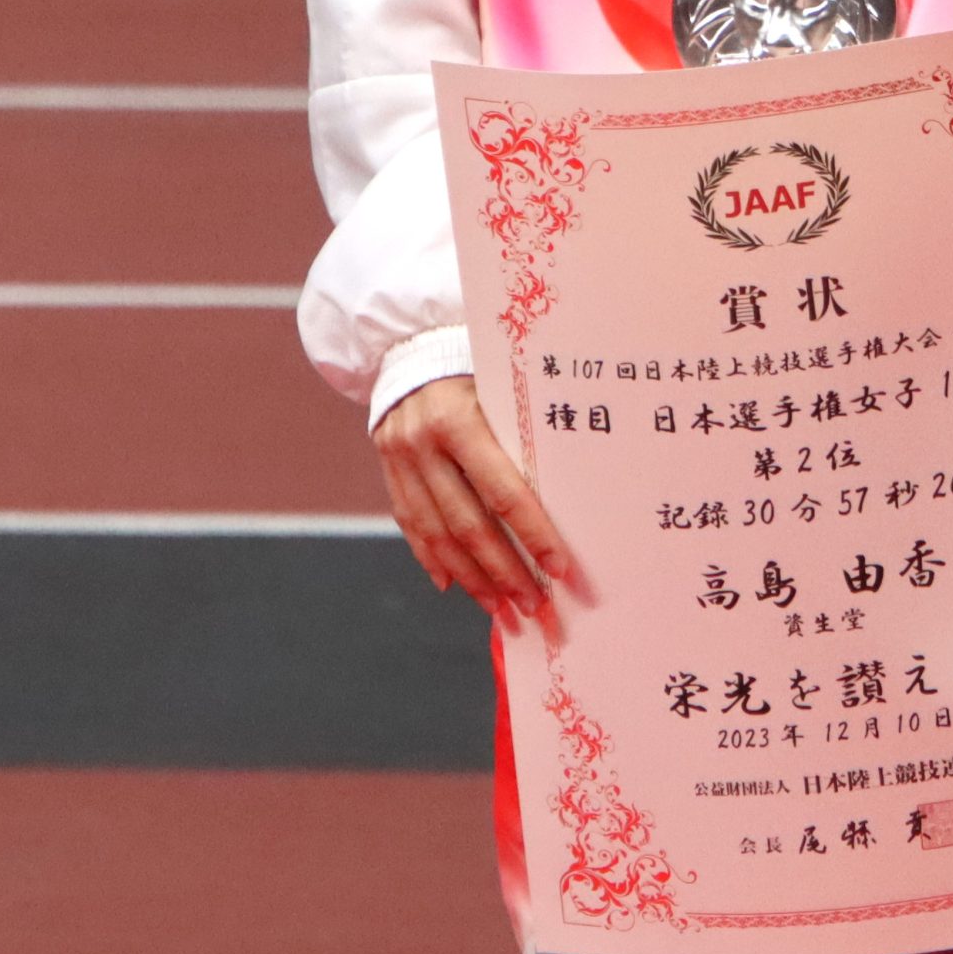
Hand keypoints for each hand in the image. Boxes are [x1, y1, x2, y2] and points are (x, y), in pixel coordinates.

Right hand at [373, 375, 577, 631]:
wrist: (411, 342)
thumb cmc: (474, 362)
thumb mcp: (500, 384)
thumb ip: (521, 432)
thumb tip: (564, 495)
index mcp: (459, 419)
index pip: (503, 493)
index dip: (534, 535)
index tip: (561, 570)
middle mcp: (424, 444)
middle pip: (470, 526)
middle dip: (506, 573)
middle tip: (536, 607)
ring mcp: (400, 460)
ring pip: (440, 536)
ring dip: (474, 580)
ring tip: (503, 611)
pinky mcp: (388, 471)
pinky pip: (412, 525)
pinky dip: (434, 560)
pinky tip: (455, 586)